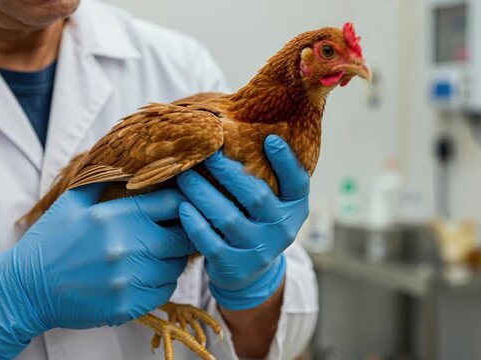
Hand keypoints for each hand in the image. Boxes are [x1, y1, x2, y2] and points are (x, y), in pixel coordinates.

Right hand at [0, 184, 193, 358]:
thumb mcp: (72, 201)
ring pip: (176, 267)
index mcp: (116, 216)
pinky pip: (164, 291)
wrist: (26, 290)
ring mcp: (129, 279)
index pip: (174, 203)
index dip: (183, 203)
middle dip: (181, 235)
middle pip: (183, 238)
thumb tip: (130, 159)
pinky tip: (142, 278)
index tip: (181, 207)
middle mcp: (128, 246)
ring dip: (170, 261)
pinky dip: (160, 284)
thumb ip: (103, 178)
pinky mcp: (128, 306)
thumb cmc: (50, 241)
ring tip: (153, 257)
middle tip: (172, 235)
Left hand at [176, 135, 308, 309]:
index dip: (287, 162)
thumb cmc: (255, 222)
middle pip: (256, 196)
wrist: (248, 273)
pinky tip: (182, 207)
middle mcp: (283, 230)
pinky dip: (195, 224)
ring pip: (229, 219)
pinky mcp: (236, 267)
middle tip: (205, 153)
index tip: (270, 139)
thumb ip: (265, 175)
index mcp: (295, 208)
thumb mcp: (271, 202)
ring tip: (184, 177)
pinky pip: (212, 243)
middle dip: (227, 172)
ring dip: (203, 193)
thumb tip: (242, 129)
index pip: (297, 183)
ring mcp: (260, 251)